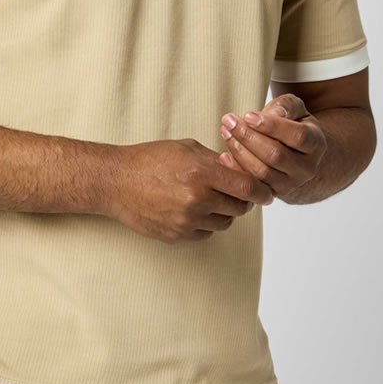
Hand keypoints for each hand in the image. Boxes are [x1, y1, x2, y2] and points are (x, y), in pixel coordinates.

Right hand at [108, 138, 274, 244]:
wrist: (116, 181)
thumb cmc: (149, 159)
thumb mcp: (186, 148)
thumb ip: (215, 160)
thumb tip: (240, 169)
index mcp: (201, 172)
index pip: (247, 187)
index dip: (261, 191)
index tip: (266, 193)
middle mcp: (197, 199)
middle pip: (239, 207)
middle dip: (242, 200)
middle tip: (237, 193)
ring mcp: (187, 220)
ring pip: (224, 222)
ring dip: (224, 212)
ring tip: (209, 199)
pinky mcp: (178, 235)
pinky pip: (206, 233)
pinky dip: (206, 223)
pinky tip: (193, 209)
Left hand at [218, 94, 326, 202]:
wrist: (298, 155)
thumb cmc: (293, 125)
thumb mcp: (295, 109)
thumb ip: (286, 106)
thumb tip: (271, 114)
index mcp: (316, 144)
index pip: (297, 136)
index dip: (272, 126)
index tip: (248, 115)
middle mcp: (307, 168)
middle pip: (275, 155)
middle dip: (248, 136)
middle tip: (229, 121)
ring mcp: (290, 184)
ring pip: (262, 171)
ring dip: (239, 151)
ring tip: (226, 132)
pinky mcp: (272, 193)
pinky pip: (252, 185)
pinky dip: (236, 170)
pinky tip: (224, 155)